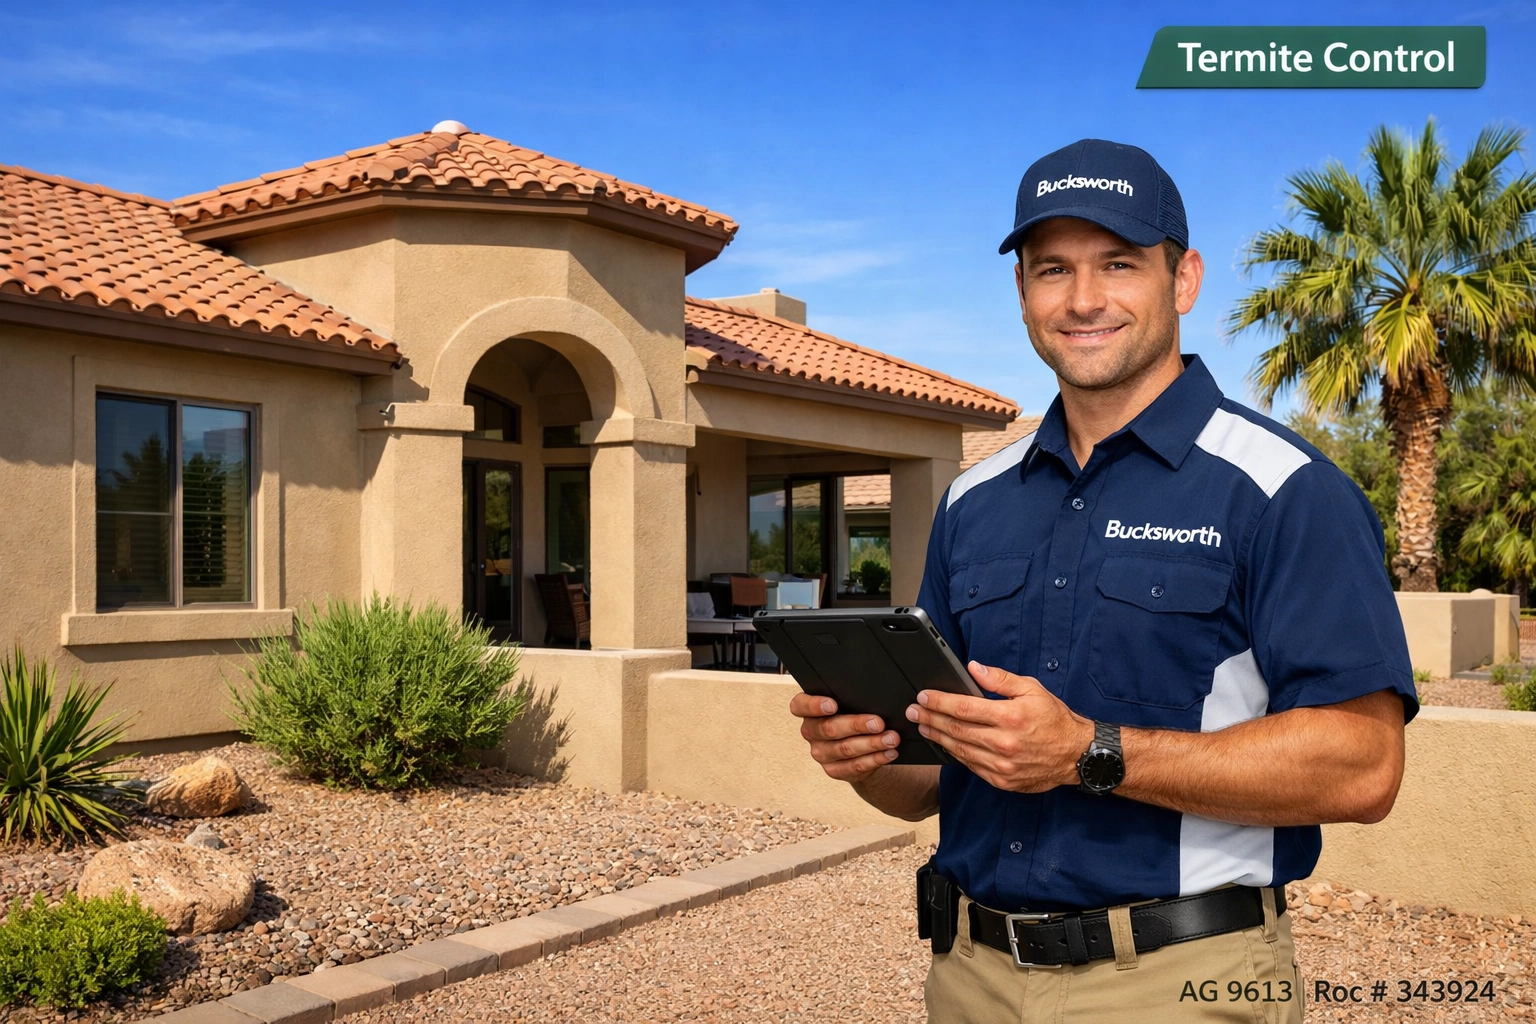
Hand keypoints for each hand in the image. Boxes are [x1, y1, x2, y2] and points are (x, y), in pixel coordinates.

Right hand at [790, 693, 901, 781]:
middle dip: (856, 725)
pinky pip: (855, 766)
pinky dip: (875, 759)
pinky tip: (889, 753)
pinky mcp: (834, 770)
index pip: (799, 706)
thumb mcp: (850, 703)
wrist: (859, 745)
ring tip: (892, 738)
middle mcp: (811, 732)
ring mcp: (821, 753)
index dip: (813, 705)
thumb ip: (852, 697)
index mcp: (809, 711)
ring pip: (845, 749)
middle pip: (828, 728)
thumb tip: (874, 696)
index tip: (832, 704)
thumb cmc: (854, 714)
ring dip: (871, 744)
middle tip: (878, 723)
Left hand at [906, 662, 1094, 792]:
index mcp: (1010, 717)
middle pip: (956, 729)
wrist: (1077, 755)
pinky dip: (955, 754)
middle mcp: (1004, 743)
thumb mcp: (1032, 689)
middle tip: (913, 710)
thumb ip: (1000, 679)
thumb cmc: (1055, 719)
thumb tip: (973, 668)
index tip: (923, 696)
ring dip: (937, 737)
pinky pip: (971, 766)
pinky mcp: (1002, 780)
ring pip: (959, 750)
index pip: (964, 708)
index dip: (939, 701)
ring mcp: (1002, 765)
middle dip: (930, 718)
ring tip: (923, 725)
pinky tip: (945, 744)